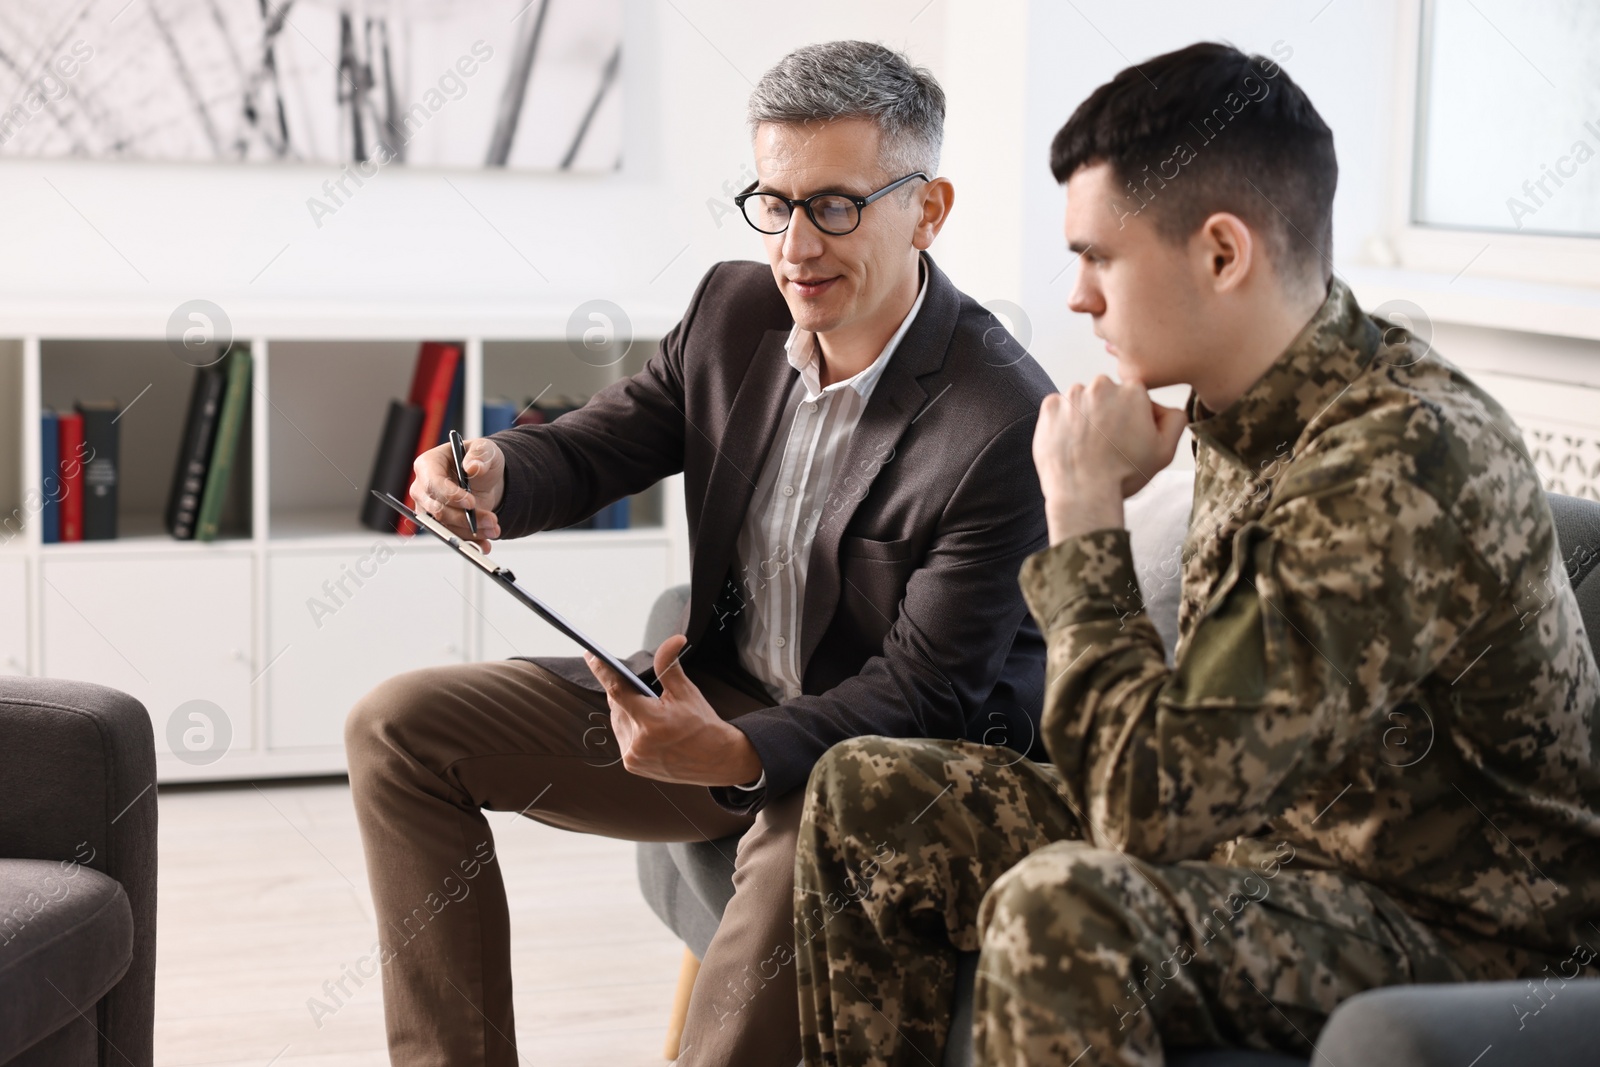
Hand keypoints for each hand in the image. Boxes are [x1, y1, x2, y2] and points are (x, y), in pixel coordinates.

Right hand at [408, 436, 504, 551]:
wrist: (487, 479)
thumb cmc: (479, 460)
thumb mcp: (485, 450)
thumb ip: (479, 455)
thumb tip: (472, 467)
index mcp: (428, 464)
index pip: (432, 483)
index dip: (450, 495)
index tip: (471, 503)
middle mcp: (423, 488)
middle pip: (436, 509)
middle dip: (464, 518)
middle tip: (490, 520)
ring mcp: (430, 508)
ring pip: (445, 526)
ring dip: (471, 532)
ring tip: (493, 529)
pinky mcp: (441, 523)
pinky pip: (451, 536)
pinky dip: (470, 542)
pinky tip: (484, 543)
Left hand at [583, 635, 763, 786]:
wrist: (715, 760)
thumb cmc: (702, 726)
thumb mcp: (687, 692)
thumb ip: (670, 666)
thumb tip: (672, 641)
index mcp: (653, 722)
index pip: (618, 691)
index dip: (602, 672)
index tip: (591, 656)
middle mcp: (639, 742)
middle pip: (617, 705)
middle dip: (624, 693)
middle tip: (639, 689)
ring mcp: (634, 756)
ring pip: (617, 721)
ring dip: (625, 710)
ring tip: (647, 709)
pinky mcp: (633, 765)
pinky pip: (621, 737)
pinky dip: (628, 727)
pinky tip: (645, 726)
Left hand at [1032, 376, 1186, 543]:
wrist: (1083, 493)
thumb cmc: (1124, 474)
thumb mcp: (1165, 451)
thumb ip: (1174, 420)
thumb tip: (1164, 407)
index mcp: (1133, 390)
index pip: (1135, 396)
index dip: (1133, 418)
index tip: (1127, 438)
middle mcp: (1102, 385)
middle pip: (1107, 396)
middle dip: (1108, 413)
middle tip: (1106, 444)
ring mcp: (1073, 394)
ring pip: (1082, 401)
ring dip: (1085, 416)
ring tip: (1086, 446)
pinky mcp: (1050, 407)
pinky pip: (1059, 409)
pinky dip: (1063, 422)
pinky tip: (1070, 444)